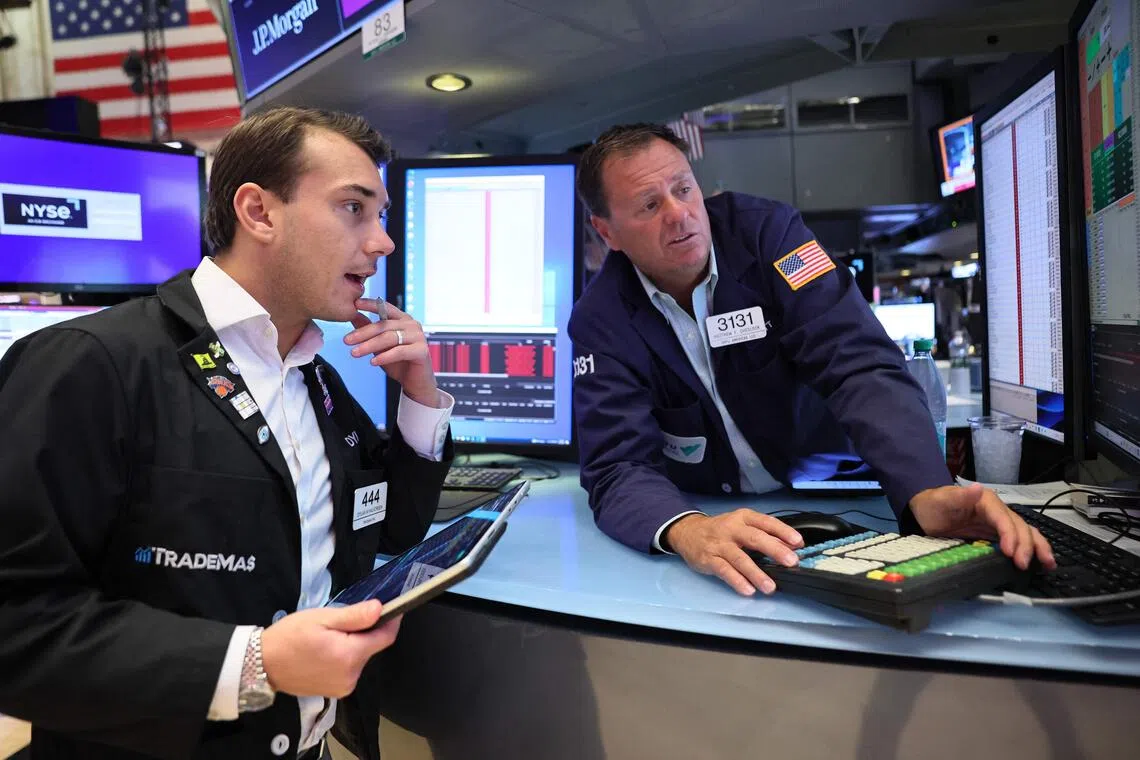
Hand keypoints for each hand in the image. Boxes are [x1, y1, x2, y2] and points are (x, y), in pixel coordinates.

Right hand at [261, 600, 402, 698]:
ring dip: (354, 645)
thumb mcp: (322, 618)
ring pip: (361, 658)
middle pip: (372, 647)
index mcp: (349, 656)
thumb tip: (380, 609)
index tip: (392, 608)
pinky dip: (345, 657)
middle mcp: (351, 676)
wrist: (262, 664)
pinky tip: (327, 651)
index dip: (391, 621)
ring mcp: (344, 686)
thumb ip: (354, 616)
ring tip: (329, 637)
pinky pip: (350, 669)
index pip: (385, 637)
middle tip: (342, 621)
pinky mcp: (336, 691)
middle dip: (364, 632)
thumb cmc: (289, 637)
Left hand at [345, 298, 440, 407]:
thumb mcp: (379, 345)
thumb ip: (369, 330)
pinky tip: (373, 362)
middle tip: (347, 340)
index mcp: (403, 319)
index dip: (371, 305)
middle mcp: (412, 325)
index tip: (355, 304)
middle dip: (363, 333)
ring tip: (355, 353)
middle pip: (384, 325)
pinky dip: (384, 357)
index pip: (386, 308)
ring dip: (370, 346)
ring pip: (389, 338)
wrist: (415, 382)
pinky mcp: (421, 350)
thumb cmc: (398, 362)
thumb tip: (353, 316)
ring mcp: (418, 336)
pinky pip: (399, 351)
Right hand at [664, 510, 803, 595]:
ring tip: (770, 587)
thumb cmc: (720, 530)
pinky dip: (737, 581)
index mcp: (743, 518)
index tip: (798, 542)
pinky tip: (748, 590)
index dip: (783, 531)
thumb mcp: (741, 525)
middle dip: (775, 550)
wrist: (687, 531)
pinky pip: (724, 571)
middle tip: (791, 562)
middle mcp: (731, 529)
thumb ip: (763, 534)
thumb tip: (789, 547)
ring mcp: (719, 544)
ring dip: (756, 573)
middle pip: (755, 538)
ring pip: (740, 558)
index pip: (766, 522)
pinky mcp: (708, 559)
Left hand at [909, 483, 1055, 569]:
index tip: (1010, 552)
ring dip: (1038, 547)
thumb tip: (976, 488)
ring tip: (1048, 564)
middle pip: (1019, 526)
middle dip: (1026, 545)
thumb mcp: (941, 500)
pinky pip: (1018, 541)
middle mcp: (997, 511)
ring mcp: (998, 523)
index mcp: (986, 501)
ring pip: (1025, 533)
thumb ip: (958, 496)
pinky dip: (1031, 550)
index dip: (1009, 535)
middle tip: (1024, 564)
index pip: (1003, 518)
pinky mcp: (996, 535)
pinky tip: (1040, 562)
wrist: (924, 514)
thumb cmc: (932, 505)